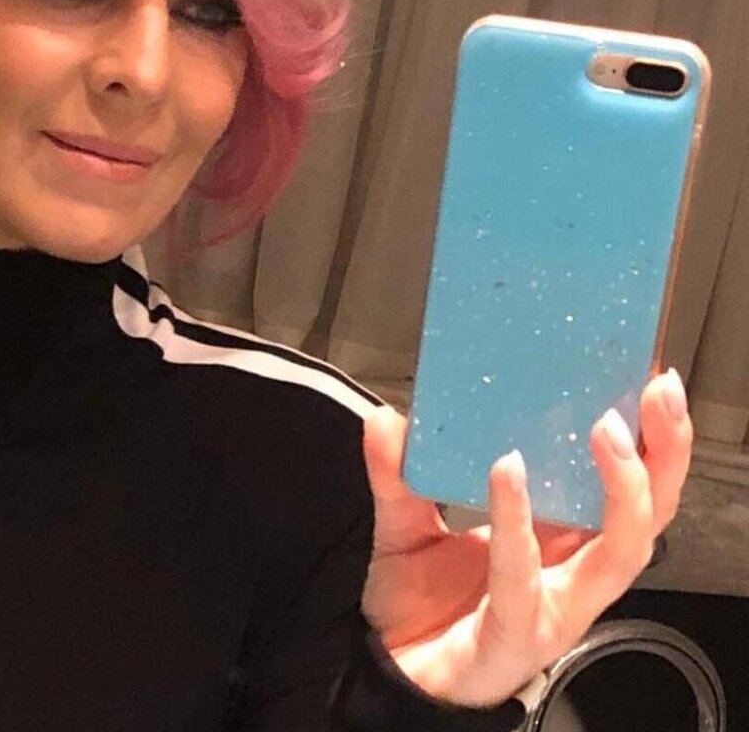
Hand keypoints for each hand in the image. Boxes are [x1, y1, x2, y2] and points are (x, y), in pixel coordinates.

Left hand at [359, 367, 692, 707]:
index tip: (649, 378)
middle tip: (657, 394)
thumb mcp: (405, 522)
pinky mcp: (515, 635)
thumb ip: (399, 473)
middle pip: (648, 516)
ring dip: (623, 488)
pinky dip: (517, 521)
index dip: (650, 440)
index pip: (625, 488)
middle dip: (666, 454)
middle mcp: (569, 573)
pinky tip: (508, 472)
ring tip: (608, 429)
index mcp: (559, 541)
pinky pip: (524, 576)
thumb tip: (389, 418)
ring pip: (619, 551)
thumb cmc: (420, 606)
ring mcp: (551, 608)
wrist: (390, 676)